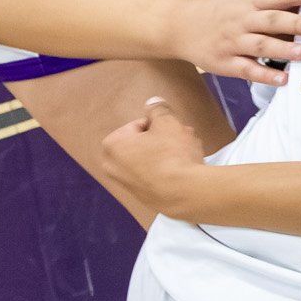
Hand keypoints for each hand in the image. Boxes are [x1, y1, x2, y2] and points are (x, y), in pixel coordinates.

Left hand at [99, 97, 208, 212]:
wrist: (185, 192)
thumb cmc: (172, 154)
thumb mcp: (167, 122)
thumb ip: (158, 109)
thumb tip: (153, 102)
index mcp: (113, 144)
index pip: (139, 125)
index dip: (159, 125)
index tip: (174, 129)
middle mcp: (112, 166)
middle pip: (142, 144)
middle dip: (163, 140)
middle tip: (183, 139)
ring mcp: (127, 185)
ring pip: (149, 160)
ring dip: (166, 155)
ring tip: (188, 155)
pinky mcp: (143, 198)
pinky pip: (154, 177)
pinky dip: (166, 172)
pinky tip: (183, 171)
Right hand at [172, 0, 300, 84]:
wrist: (180, 25)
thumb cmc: (223, 10)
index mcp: (250, 1)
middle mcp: (242, 20)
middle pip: (271, 21)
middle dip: (295, 24)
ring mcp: (233, 42)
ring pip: (260, 46)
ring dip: (283, 50)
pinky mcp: (225, 63)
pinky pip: (247, 69)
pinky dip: (265, 75)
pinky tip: (284, 80)